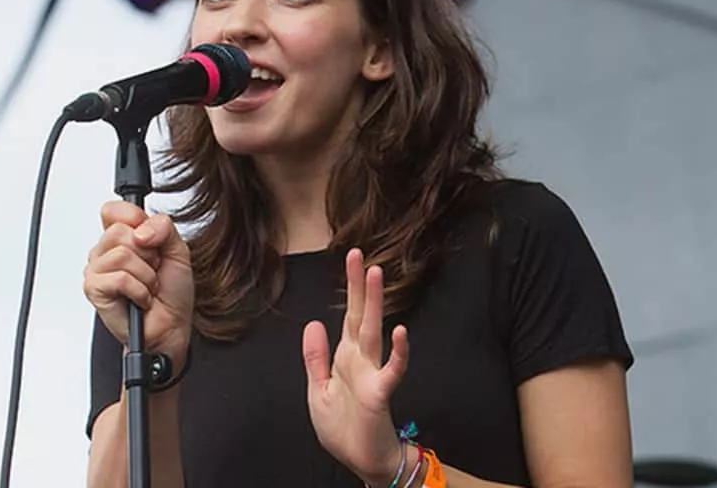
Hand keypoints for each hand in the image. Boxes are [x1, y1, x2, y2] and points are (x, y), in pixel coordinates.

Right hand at [83, 201, 193, 366]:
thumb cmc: (172, 292)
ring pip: (121, 255)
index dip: (135, 220)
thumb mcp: (178, 250)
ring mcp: (96, 270)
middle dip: (147, 254)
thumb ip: (164, 228)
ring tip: (147, 286)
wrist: (171, 326)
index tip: (151, 240)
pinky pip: (119, 278)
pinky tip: (140, 299)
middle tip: (152, 270)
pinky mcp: (94, 290)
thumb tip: (141, 230)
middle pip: (119, 231)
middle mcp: (106, 251)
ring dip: (146, 275)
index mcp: (123, 237)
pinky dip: (139, 291)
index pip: (113, 209)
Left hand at [302, 248, 410, 486]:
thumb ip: (316, 358)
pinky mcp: (380, 393)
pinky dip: (398, 351)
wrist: (362, 462)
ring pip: (373, 331)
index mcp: (345, 356)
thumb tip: (314, 323)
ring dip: (374, 304)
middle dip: (358, 286)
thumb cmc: (343, 428)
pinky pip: (392, 369)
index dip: (349, 287)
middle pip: (359, 314)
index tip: (351, 258)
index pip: (347, 314)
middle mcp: (360, 358)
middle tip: (359, 255)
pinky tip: (401, 332)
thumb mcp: (319, 390)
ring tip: (376, 275)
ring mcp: (372, 373)